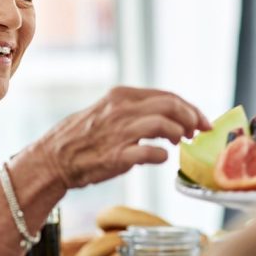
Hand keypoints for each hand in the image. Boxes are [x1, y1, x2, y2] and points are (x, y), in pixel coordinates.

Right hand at [35, 87, 210, 188]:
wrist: (53, 159)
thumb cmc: (82, 138)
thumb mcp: (108, 112)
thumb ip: (135, 111)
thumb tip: (169, 117)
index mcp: (121, 96)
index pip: (167, 96)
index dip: (190, 108)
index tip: (201, 121)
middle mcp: (122, 110)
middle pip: (171, 105)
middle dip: (192, 118)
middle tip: (198, 132)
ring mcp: (119, 132)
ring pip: (164, 124)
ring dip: (179, 134)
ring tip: (179, 144)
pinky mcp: (117, 156)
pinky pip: (151, 152)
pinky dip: (162, 155)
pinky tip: (161, 157)